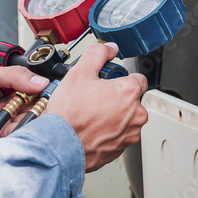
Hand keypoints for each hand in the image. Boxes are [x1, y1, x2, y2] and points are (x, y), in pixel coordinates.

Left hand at [0, 66, 49, 149]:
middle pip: (37, 103)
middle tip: (47, 98)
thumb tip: (39, 80)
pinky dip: (26, 130)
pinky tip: (28, 123)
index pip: (34, 85)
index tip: (52, 86)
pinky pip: (21, 135)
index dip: (44, 86)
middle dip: (44, 101)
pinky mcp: (3, 137)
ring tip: (37, 110)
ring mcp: (7, 121)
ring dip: (36, 116)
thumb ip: (13, 75)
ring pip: (32, 119)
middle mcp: (10, 103)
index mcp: (7, 86)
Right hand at [45, 42, 147, 171]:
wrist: (59, 147)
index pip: (139, 78)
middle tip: (94, 98)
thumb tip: (108, 48)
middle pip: (132, 99)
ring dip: (113, 115)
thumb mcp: (79, 73)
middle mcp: (136, 115)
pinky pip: (118, 135)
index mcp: (130, 93)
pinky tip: (91, 128)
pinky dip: (108, 131)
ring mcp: (130, 134)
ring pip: (126, 118)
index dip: (122, 77)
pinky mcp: (121, 149)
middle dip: (116, 97)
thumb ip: (98, 54)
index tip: (110, 81)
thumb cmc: (70, 115)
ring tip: (91, 114)